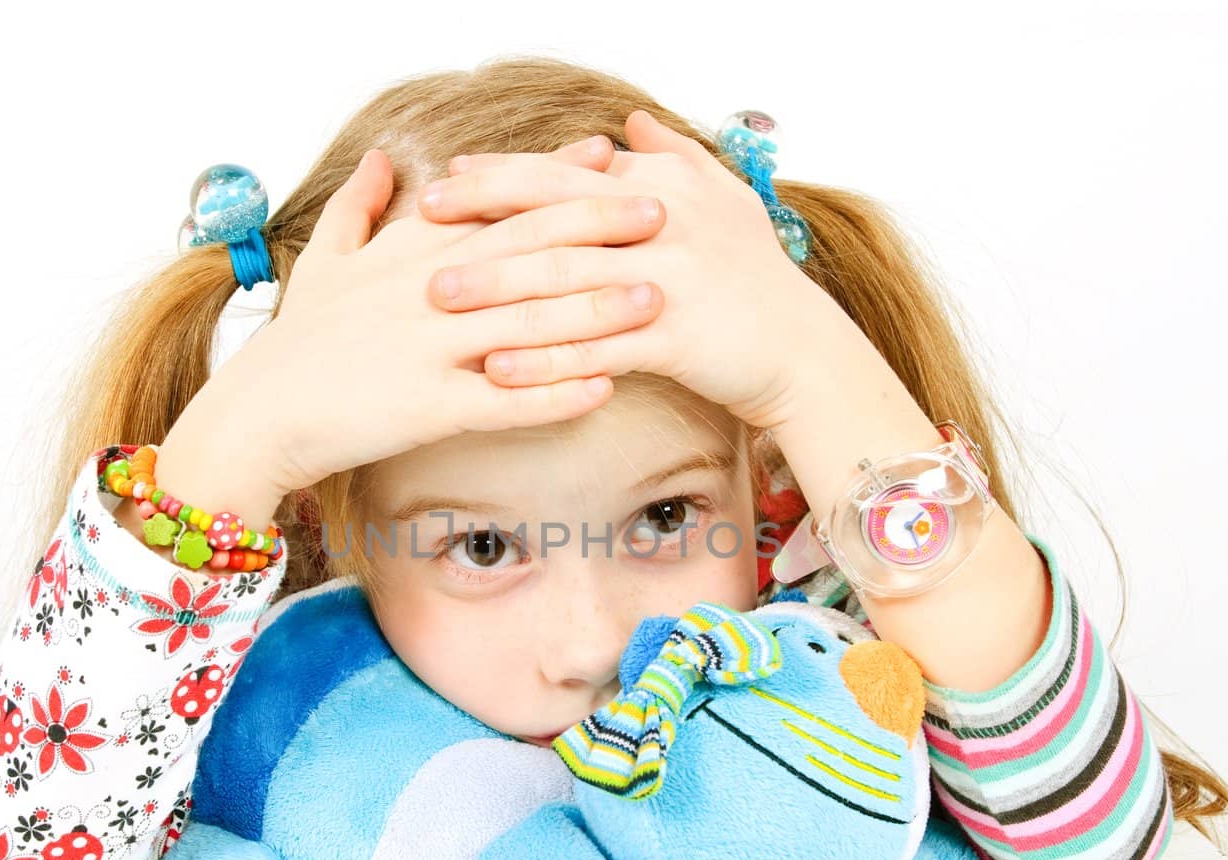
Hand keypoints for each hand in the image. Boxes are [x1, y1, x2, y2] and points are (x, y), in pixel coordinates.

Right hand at [154, 140, 664, 520]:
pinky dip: (556, 394)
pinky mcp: (427, 408)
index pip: (493, 202)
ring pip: (527, 322)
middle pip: (525, 250)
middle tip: (660, 214)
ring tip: (655, 300)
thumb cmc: (297, 341)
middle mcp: (424, 291)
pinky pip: (504, 400)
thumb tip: (378, 160)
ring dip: (596, 310)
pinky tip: (605, 388)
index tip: (609, 157)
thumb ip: (357, 208)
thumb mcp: (324, 261)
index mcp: (406, 251)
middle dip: (596, 230)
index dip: (554, 179)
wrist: (259, 414)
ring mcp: (428, 349)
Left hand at [416, 110, 864, 431]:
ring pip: (566, 283)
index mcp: (664, 187)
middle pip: (555, 217)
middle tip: (422, 230)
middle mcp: (663, 225)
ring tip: (439, 300)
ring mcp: (669, 282)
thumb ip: (672, 157)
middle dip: (483, 221)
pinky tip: (495, 369)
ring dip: (497, 290)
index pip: (567, 173)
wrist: (805, 352)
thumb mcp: (724, 203)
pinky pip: (594, 349)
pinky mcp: (675, 339)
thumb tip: (627, 123)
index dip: (503, 176)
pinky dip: (542, 359)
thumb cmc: (757, 281)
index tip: (448, 180)